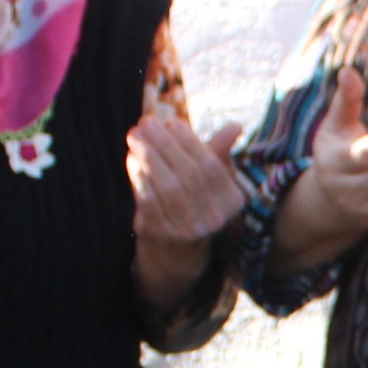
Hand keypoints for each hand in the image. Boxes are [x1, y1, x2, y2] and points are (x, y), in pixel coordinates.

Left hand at [129, 111, 245, 246]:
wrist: (175, 246)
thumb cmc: (194, 198)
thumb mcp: (209, 176)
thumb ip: (219, 150)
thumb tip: (236, 127)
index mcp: (231, 200)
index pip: (210, 164)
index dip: (189, 140)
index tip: (170, 121)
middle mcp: (214, 218)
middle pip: (188, 173)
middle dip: (164, 143)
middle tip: (146, 123)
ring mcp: (187, 229)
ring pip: (168, 186)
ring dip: (148, 156)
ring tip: (135, 136)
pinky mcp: (160, 234)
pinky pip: (148, 201)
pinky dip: (138, 177)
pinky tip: (132, 159)